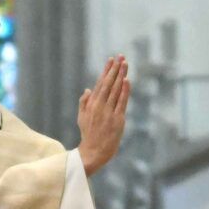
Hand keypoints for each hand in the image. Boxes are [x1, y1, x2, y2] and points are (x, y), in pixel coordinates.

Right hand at [77, 56, 130, 175]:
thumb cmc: (88, 135)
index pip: (100, 82)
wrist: (94, 151)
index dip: (106, 70)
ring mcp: (109, 112)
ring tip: (125, 63)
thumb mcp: (81, 117)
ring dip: (121, 75)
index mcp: (92, 104)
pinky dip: (124, 91)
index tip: (111, 60)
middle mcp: (100, 105)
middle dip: (115, 68)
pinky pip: (122, 102)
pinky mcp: (118, 119)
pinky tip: (127, 80)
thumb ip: (84, 103)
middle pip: (109, 83)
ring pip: (116, 90)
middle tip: (121, 56)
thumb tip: (87, 89)